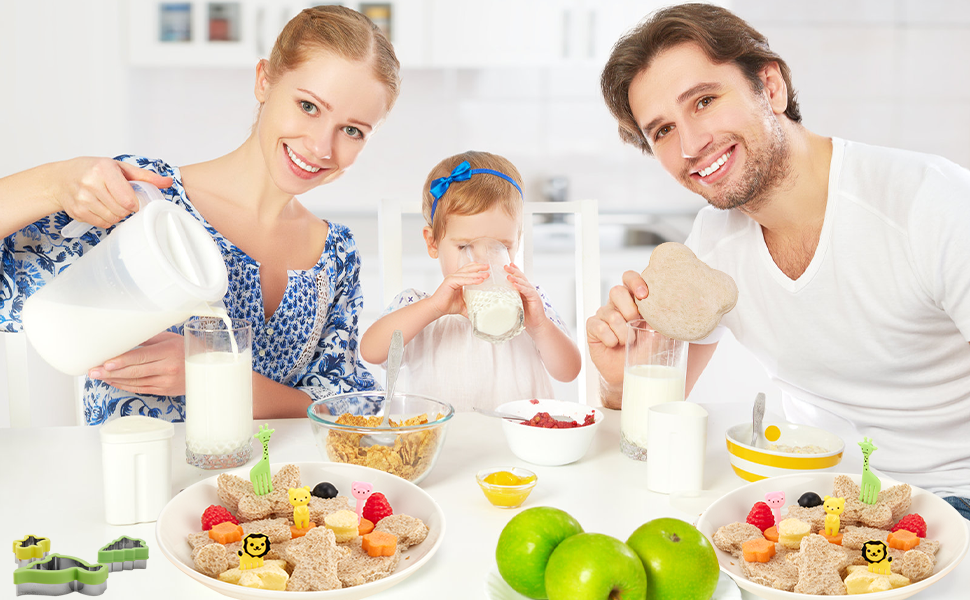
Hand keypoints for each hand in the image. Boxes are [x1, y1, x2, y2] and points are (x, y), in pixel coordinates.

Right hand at [53, 157, 172, 228]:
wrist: (60, 178)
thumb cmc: (91, 170)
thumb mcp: (118, 167)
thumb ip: (144, 176)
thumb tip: (168, 181)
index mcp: (104, 170)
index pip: (129, 200)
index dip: (135, 203)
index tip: (133, 199)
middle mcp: (91, 184)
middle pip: (122, 211)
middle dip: (126, 209)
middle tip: (120, 200)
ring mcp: (82, 199)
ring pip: (113, 219)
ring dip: (116, 214)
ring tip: (110, 203)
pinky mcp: (77, 212)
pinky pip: (102, 224)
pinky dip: (106, 219)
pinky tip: (100, 208)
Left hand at [88, 331, 185, 395]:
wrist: (206, 366)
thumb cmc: (187, 349)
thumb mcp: (170, 338)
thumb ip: (147, 339)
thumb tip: (125, 339)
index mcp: (169, 351)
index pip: (140, 357)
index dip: (122, 361)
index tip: (106, 363)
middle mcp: (168, 367)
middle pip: (134, 371)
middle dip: (111, 372)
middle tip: (94, 371)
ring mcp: (166, 381)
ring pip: (136, 382)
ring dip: (115, 380)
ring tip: (99, 377)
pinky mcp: (164, 390)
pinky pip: (141, 389)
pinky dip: (125, 386)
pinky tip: (114, 382)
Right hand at [428, 262, 488, 317]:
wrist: (437, 309)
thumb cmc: (447, 305)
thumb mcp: (463, 306)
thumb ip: (471, 308)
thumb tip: (479, 315)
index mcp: (457, 280)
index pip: (468, 270)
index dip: (476, 268)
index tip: (485, 268)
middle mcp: (454, 277)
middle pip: (468, 269)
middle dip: (479, 267)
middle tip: (487, 267)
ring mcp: (451, 278)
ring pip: (466, 274)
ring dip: (477, 274)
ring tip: (486, 275)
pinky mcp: (449, 282)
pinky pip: (463, 280)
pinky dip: (472, 280)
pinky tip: (479, 281)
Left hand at [504, 263, 547, 332]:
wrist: (536, 325)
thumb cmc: (525, 317)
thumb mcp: (514, 307)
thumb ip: (508, 301)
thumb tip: (495, 299)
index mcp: (523, 290)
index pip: (519, 278)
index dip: (514, 271)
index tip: (508, 265)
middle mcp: (528, 290)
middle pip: (521, 277)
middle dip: (513, 271)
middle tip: (505, 266)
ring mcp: (532, 293)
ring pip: (524, 283)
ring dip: (516, 279)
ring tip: (508, 276)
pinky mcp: (535, 298)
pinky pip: (527, 291)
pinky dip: (521, 287)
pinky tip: (515, 285)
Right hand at [585, 270, 649, 388]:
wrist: (631, 372)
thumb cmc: (646, 351)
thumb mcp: (658, 334)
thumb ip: (659, 321)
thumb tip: (665, 311)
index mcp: (634, 299)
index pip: (629, 278)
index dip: (635, 281)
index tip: (644, 294)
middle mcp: (617, 304)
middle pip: (616, 291)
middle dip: (628, 308)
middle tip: (636, 323)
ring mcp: (604, 315)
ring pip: (610, 314)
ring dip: (623, 332)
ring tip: (629, 342)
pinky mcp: (593, 328)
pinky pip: (599, 327)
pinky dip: (610, 338)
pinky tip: (615, 345)